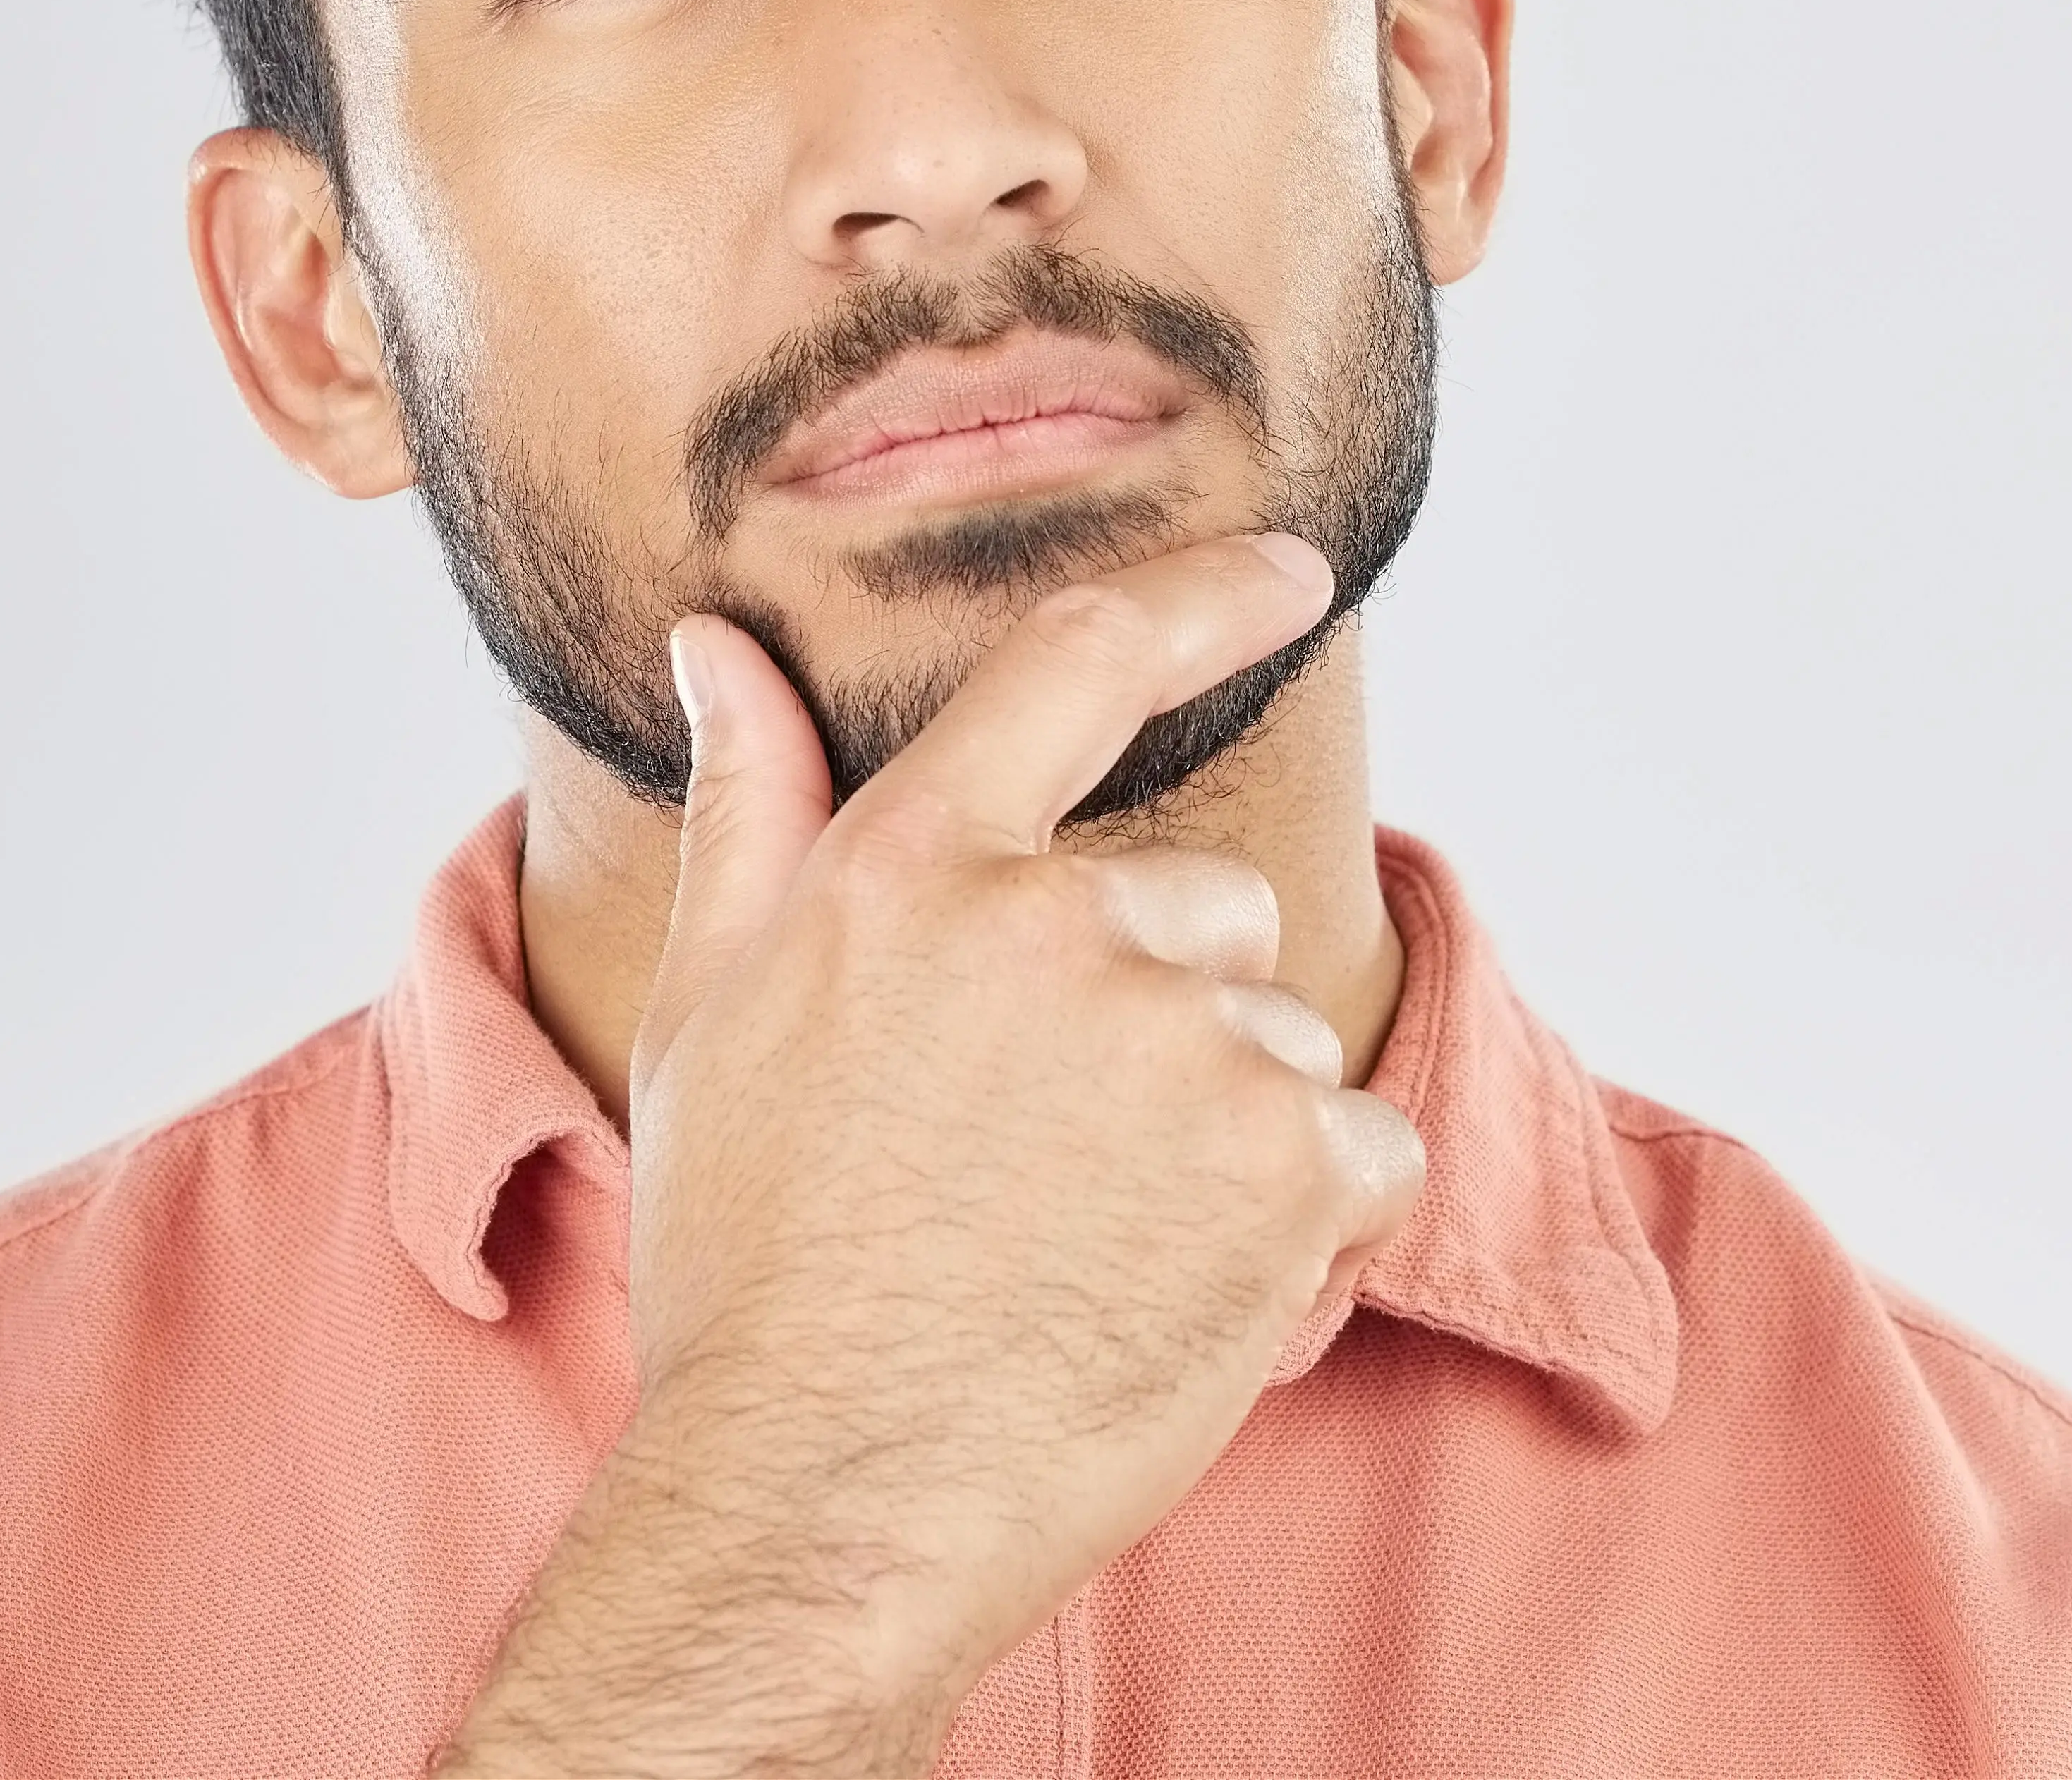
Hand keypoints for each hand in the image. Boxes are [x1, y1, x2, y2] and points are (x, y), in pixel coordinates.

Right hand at [439, 532, 1426, 1779]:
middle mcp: (1055, 921)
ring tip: (1084, 1242)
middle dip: (1158, 1006)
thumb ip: (751, 808)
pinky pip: (1359, 1151)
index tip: (1291, 572)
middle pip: (1201, 905)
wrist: (820, 1499)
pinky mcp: (1286, 1163)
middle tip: (1035, 1158)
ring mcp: (1181, 1036)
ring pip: (1269, 1037)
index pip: (1082, 663)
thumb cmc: (751, 1269)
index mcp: (912, 868)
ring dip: (1220, 1127)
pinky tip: (1176, 1288)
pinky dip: (1303, 1219)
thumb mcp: (712, 1016)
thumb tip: (721, 643)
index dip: (1206, 594)